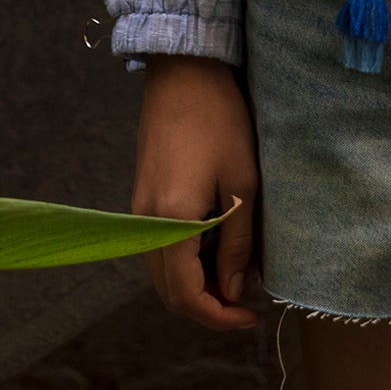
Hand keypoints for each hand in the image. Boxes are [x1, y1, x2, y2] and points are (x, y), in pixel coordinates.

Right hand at [132, 55, 260, 330]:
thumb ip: (237, 243)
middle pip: (168, 293)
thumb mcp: (241, 183)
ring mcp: (138, 212)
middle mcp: (145, 225)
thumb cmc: (220, 121)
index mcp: (170, 223)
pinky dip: (186, 260)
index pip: (186, 296)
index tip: (252, 317)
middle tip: (247, 299)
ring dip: (196, 283)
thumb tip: (235, 292)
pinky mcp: (142, 198)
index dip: (219, 317)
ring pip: (162, 273)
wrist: (184, 73)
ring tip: (237, 269)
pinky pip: (159, 248)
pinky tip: (217, 244)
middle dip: (207, 305)